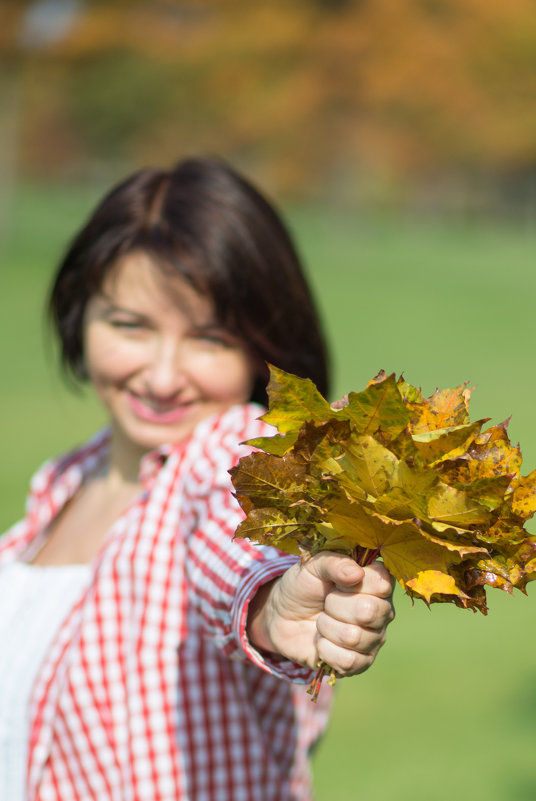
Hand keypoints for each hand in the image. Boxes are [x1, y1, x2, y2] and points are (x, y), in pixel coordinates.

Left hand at [248, 552, 394, 676]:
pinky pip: (348, 661)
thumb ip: (334, 563)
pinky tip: (322, 642)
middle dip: (335, 606)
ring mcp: (374, 638)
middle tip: (326, 603)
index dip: (353, 583)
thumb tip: (357, 574)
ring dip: (327, 627)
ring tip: (322, 621)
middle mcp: (382, 610)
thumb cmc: (304, 585)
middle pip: (369, 612)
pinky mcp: (361, 663)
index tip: (336, 582)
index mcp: (376, 582)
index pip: (381, 583)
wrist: (283, 615)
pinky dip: (326, 650)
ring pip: (355, 637)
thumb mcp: (313, 565)